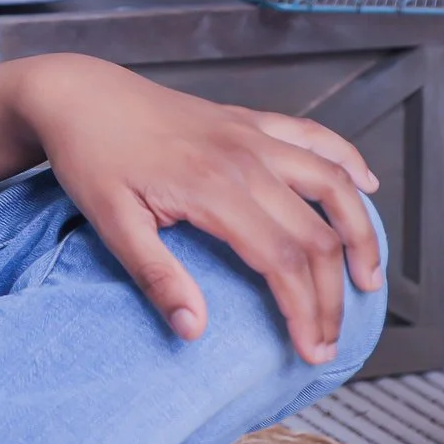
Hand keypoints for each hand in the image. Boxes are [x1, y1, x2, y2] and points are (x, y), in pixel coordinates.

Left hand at [19, 55, 382, 364]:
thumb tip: (193, 329)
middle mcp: (244, 158)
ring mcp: (250, 135)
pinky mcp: (247, 120)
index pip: (283, 260)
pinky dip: (347, 158)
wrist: (75, 94)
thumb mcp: (109, 221)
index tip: (310, 349)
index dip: (305, 310)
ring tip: (368, 278)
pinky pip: (314, 135)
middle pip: (316, 234)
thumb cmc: (88, 156)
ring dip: (361, 231)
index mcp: (212, 187)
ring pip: (332, 183)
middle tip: (330, 338)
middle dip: (332, 294)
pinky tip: (365, 185)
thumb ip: (155, 275)